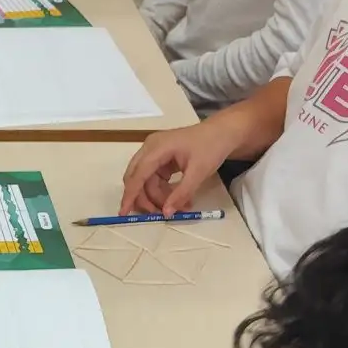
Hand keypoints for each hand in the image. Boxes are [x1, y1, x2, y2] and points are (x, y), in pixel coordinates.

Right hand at [120, 121, 235, 215]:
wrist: (223, 132)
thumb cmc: (211, 147)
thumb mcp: (198, 172)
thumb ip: (181, 193)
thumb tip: (166, 213)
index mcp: (156, 148)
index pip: (137, 175)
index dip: (130, 195)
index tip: (124, 213)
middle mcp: (150, 148)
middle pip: (136, 178)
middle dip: (144, 198)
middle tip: (158, 215)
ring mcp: (154, 152)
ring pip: (145, 181)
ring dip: (157, 197)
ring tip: (179, 207)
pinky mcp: (161, 158)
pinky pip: (154, 178)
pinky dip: (163, 191)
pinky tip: (177, 199)